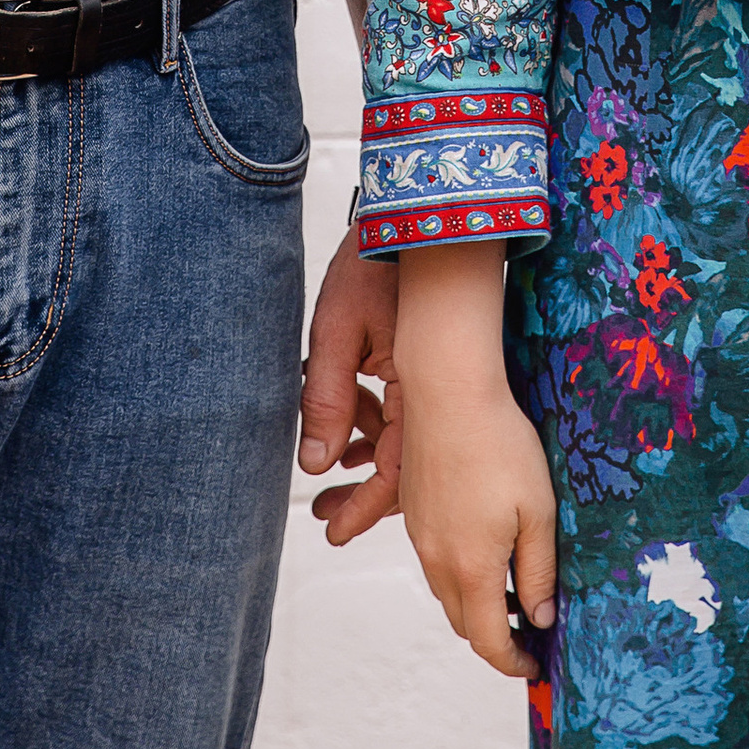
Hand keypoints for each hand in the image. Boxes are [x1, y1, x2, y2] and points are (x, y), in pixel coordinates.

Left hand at [300, 227, 401, 544]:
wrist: (407, 215)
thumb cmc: (372, 263)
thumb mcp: (337, 331)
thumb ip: (326, 400)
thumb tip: (315, 466)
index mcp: (419, 387)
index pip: (397, 470)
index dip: (365, 507)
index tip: (336, 534)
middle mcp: (433, 390)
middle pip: (405, 463)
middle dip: (363, 491)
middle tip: (324, 513)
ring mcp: (432, 377)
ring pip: (403, 439)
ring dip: (366, 456)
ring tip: (327, 476)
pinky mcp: (425, 364)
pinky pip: (406, 411)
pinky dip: (377, 423)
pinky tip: (350, 429)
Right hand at [401, 367, 557, 678]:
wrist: (447, 392)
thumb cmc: (500, 446)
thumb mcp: (538, 511)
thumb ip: (538, 571)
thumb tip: (540, 616)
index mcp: (471, 568)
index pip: (488, 641)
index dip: (512, 663)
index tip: (534, 666)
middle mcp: (438, 560)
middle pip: (463, 622)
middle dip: (495, 637)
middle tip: (530, 631)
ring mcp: (420, 536)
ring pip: (446, 592)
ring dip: (476, 604)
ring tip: (514, 590)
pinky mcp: (413, 511)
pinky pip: (434, 561)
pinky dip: (459, 574)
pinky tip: (486, 548)